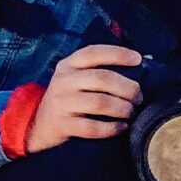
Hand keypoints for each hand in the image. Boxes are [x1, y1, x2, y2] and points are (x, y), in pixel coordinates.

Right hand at [23, 43, 144, 151]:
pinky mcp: (63, 125)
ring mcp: (62, 103)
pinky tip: (121, 127)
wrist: (38, 123)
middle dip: (127, 88)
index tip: (138, 59)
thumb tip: (142, 64)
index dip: (118, 54)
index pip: (94, 53)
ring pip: (100, 103)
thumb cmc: (68, 98)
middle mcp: (64, 81)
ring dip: (122, 108)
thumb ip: (100, 70)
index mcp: (68, 65)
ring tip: (131, 112)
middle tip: (138, 97)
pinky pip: (93, 127)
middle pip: (102, 79)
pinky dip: (111, 128)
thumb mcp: (75, 78)